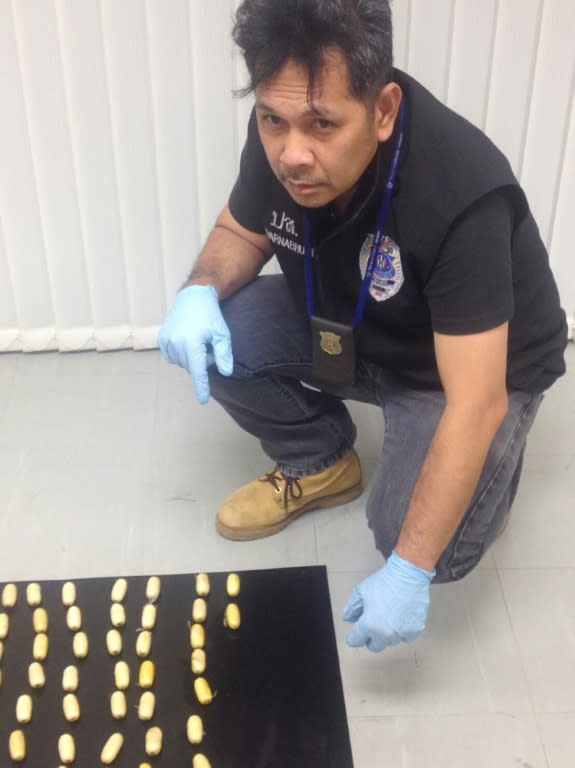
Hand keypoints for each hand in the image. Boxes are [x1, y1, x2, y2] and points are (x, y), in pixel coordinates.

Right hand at [157, 285, 232, 403]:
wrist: (193, 297)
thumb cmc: (210, 315)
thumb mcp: (222, 334)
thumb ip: (224, 354)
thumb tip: (226, 373)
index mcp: (192, 343)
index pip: (198, 371)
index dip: (201, 387)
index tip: (202, 400)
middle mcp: (177, 343)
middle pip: (192, 367)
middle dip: (201, 361)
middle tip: (208, 344)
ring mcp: (167, 341)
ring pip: (181, 362)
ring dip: (190, 357)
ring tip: (197, 339)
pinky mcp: (161, 338)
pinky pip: (172, 356)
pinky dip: (181, 353)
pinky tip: (186, 339)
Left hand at [343, 550, 434, 651]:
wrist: (408, 575)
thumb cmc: (384, 581)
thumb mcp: (361, 591)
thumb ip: (352, 608)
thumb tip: (348, 619)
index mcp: (369, 625)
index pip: (356, 641)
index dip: (353, 638)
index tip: (354, 637)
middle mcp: (385, 634)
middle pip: (374, 646)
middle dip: (371, 638)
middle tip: (372, 626)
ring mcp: (401, 633)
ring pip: (390, 642)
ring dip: (387, 634)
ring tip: (389, 616)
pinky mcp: (415, 630)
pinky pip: (406, 637)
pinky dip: (403, 631)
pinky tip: (401, 617)